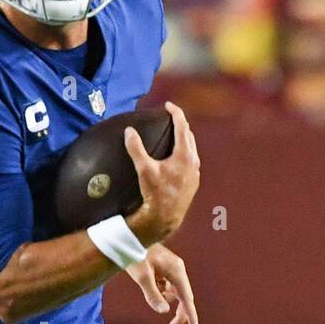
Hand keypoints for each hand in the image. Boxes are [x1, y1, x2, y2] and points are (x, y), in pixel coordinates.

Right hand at [125, 101, 199, 246]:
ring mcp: (195, 173)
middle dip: (181, 124)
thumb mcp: (144, 169)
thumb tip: (129, 131)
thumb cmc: (155, 193)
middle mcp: (193, 162)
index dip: (175, 113)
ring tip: (175, 135)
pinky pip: (191, 161)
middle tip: (171, 117)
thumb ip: (136, 148)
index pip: (182, 126)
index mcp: (184, 155)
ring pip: (192, 149)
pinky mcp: (193, 183)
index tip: (168, 105)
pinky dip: (185, 153)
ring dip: (184, 139)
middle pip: (189, 136)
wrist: (165, 218)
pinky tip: (177, 158)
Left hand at [126, 243, 198, 323]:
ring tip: (149, 288)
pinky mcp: (165, 268)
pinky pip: (167, 286)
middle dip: (180, 314)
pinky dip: (161, 291)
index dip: (191, 315)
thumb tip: (164, 311)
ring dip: (166, 300)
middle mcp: (178, 270)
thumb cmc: (135, 254)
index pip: (187, 298)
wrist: (130, 236)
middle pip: (184, 297)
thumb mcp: (141, 277)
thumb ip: (152, 295)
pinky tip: (150, 284)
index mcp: (176, 271)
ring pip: (175, 292)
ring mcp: (172, 269)